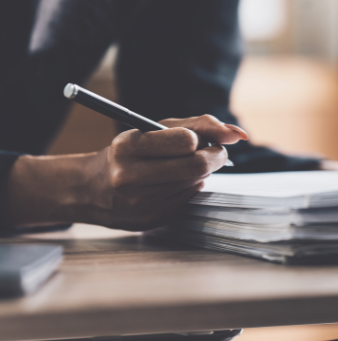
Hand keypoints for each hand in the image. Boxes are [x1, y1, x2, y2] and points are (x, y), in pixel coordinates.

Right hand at [6, 115, 246, 230]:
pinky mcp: (151, 219)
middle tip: (213, 152)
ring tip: (185, 167)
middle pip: (196, 166)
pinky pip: (189, 199)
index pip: (186, 141)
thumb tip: (238, 134)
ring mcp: (140, 202)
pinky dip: (190, 187)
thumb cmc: (132, 151)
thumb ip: (200, 124)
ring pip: (196, 183)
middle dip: (214, 156)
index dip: (203, 139)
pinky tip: (175, 183)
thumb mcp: (156, 128)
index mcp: (128, 147)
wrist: (92, 188)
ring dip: (201, 173)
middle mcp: (130, 176)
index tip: (203, 140)